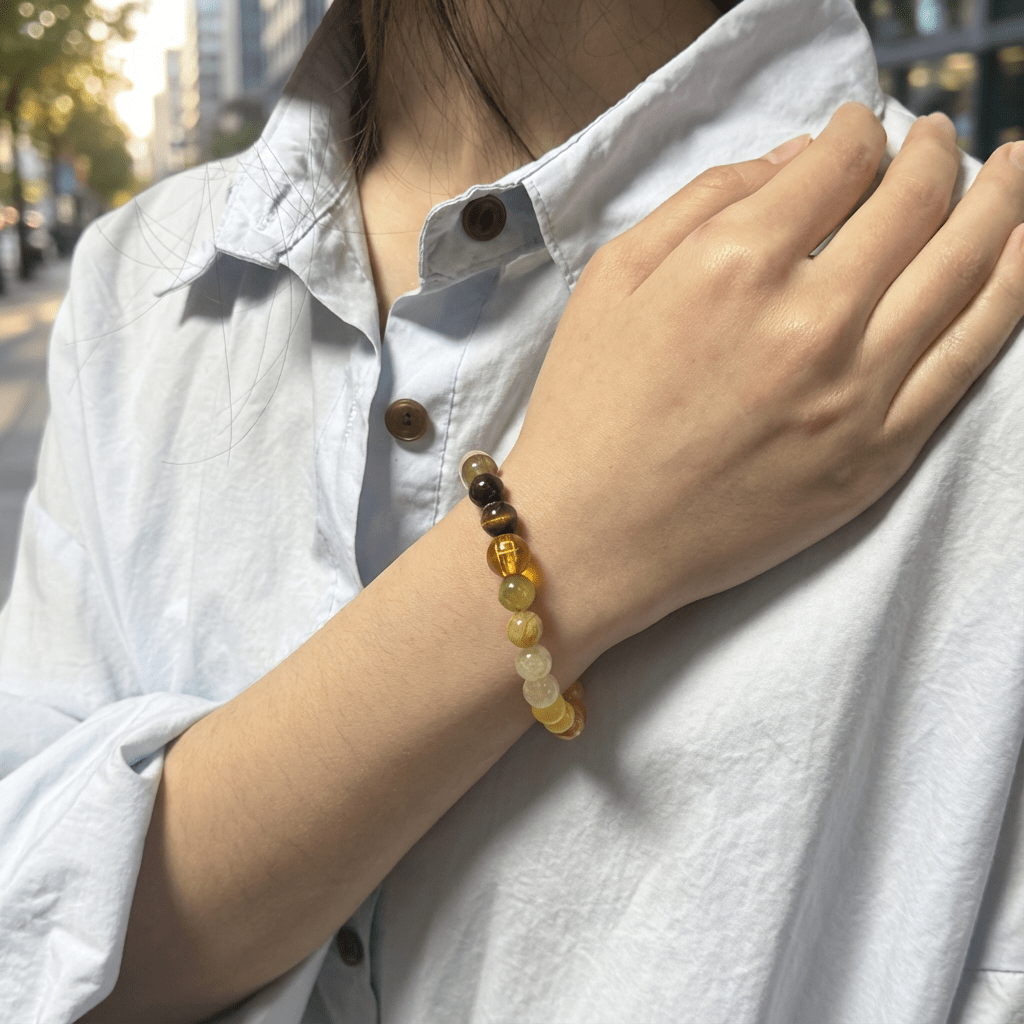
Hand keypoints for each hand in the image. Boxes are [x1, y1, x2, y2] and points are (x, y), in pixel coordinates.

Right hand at [503, 103, 1023, 662]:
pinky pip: (970, 356)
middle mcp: (809, 320)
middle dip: (935, 152)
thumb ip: (707, 199)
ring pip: (965, 269)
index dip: (859, 129)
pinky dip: (1011, 289)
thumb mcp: (615, 276)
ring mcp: (855, 392)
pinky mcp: (879, 453)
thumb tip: (801, 160)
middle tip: (938, 135)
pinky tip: (1021, 249)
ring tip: (1011, 169)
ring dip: (1000, 202)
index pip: (839, 163)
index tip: (861, 127)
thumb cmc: (590, 407)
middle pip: (915, 203)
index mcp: (735, 265)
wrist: (595, 535)